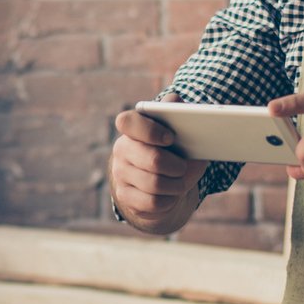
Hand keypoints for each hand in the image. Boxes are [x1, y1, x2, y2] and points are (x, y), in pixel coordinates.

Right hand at [110, 94, 207, 230]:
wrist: (162, 183)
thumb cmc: (173, 150)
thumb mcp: (178, 131)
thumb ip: (177, 113)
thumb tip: (176, 101)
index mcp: (132, 128)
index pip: (128, 122)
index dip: (150, 130)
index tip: (171, 138)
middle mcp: (122, 149)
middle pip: (153, 160)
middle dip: (176, 166)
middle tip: (183, 167)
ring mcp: (120, 174)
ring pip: (155, 184)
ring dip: (176, 185)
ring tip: (181, 181)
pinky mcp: (125, 196)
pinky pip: (153, 202)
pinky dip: (169, 200)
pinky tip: (170, 194)